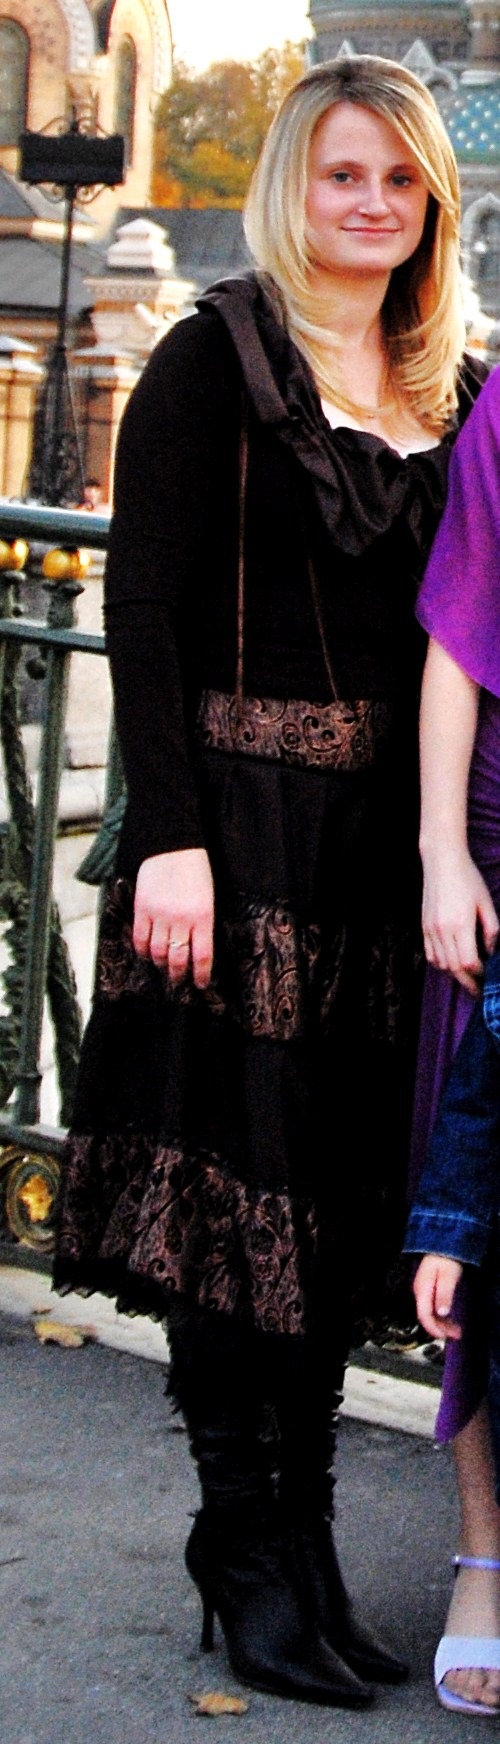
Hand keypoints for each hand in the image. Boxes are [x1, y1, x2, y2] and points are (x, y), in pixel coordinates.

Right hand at [133, 848, 213, 988]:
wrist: (174, 845)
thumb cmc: (196, 870)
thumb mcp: (208, 897)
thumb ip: (203, 923)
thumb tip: (196, 948)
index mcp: (203, 917)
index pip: (203, 956)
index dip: (202, 975)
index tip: (202, 984)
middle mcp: (181, 920)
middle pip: (178, 959)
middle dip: (179, 975)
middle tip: (179, 981)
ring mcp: (159, 915)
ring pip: (157, 952)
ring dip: (161, 964)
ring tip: (163, 968)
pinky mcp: (142, 908)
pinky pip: (140, 938)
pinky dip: (142, 951)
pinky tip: (146, 954)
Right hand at [413, 1253, 462, 1340]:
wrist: (442, 1244)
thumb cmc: (445, 1258)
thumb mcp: (448, 1277)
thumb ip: (444, 1295)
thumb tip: (441, 1313)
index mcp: (422, 1290)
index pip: (424, 1315)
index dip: (434, 1328)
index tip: (444, 1336)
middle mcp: (420, 1292)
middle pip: (427, 1316)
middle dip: (440, 1328)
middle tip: (456, 1335)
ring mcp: (423, 1291)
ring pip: (430, 1313)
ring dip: (442, 1323)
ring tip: (456, 1330)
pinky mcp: (428, 1290)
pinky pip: (433, 1307)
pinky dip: (441, 1316)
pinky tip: (449, 1319)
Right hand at [421, 846, 498, 996]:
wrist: (441, 862)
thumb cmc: (468, 879)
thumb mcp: (486, 903)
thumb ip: (492, 930)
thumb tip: (490, 952)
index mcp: (460, 924)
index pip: (469, 962)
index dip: (479, 973)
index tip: (487, 975)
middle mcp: (442, 930)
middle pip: (454, 968)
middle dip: (468, 983)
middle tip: (478, 992)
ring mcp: (430, 929)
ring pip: (441, 964)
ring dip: (454, 975)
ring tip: (466, 979)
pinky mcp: (424, 926)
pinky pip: (430, 954)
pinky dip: (441, 964)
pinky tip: (451, 964)